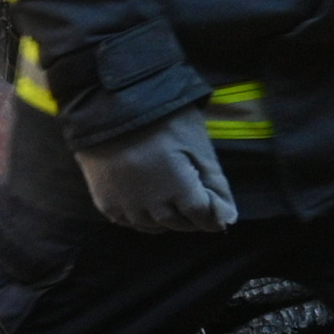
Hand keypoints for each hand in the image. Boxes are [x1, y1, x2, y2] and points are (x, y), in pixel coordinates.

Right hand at [75, 110, 238, 234]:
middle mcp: (153, 209)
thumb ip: (216, 184)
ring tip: (168, 195)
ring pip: (155, 227)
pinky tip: (144, 197)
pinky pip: (130, 222)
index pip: (205, 220)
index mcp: (180, 192)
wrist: (108, 106)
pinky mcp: (106, 204)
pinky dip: (142, 215)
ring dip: (167, 217)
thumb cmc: (161, 119)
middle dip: (191, 214)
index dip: (213, 213)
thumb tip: (227, 217)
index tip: (214, 203)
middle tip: (191, 194)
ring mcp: (127, 208)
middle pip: (181, 225)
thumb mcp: (198, 145)